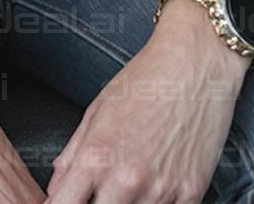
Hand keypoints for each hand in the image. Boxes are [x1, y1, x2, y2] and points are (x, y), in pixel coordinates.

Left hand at [45, 19, 244, 203]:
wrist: (197, 62)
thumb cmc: (147, 79)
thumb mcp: (98, 110)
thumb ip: (72, 155)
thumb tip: (56, 189)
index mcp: (98, 156)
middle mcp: (127, 179)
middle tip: (101, 192)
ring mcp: (161, 190)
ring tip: (133, 183)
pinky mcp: (191, 193)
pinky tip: (158, 186)